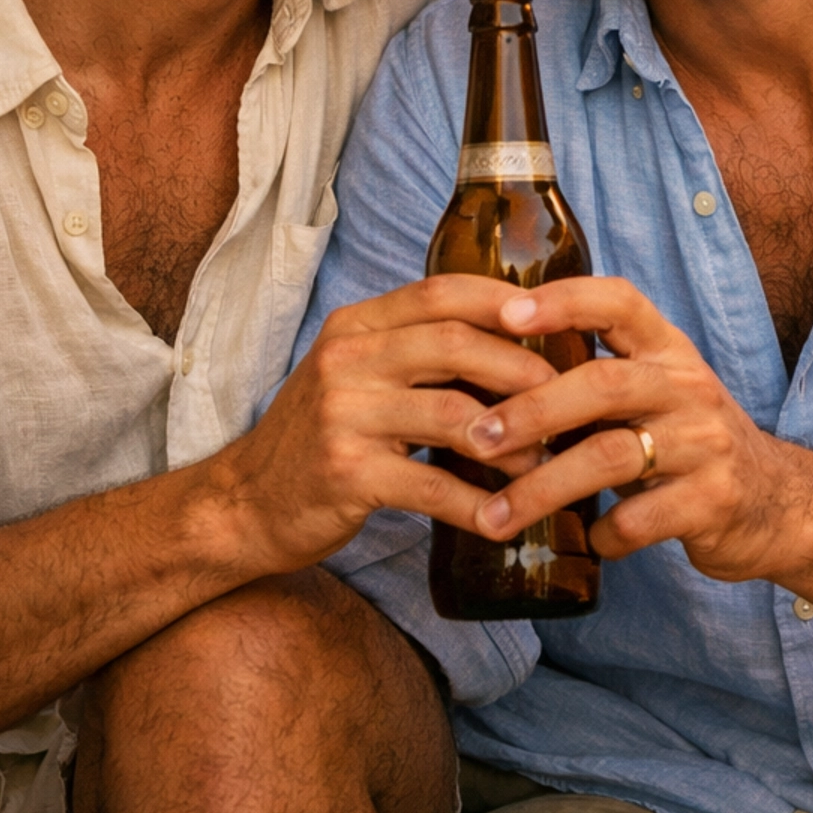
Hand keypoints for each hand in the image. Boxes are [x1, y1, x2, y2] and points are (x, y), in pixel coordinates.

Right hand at [214, 276, 553, 576]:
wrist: (244, 502)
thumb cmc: (322, 438)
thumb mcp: (358, 377)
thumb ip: (416, 356)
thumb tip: (514, 350)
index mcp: (356, 328)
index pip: (440, 292)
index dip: (502, 301)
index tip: (555, 319)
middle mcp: (347, 360)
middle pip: (455, 345)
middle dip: (522, 370)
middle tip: (568, 399)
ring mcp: (344, 414)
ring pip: (453, 415)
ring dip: (512, 443)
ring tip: (545, 464)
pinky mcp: (346, 472)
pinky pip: (431, 484)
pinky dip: (475, 504)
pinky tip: (504, 520)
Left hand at [457, 278, 806, 582]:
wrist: (781, 504)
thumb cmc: (690, 442)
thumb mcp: (657, 391)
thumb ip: (596, 377)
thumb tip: (489, 370)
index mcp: (667, 351)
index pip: (617, 302)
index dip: (563, 301)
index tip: (506, 314)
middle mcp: (689, 388)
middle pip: (603, 384)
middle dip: (532, 411)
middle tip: (478, 438)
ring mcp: (705, 445)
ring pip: (612, 456)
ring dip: (544, 489)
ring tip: (495, 517)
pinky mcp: (713, 502)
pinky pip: (640, 519)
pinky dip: (603, 534)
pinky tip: (587, 541)